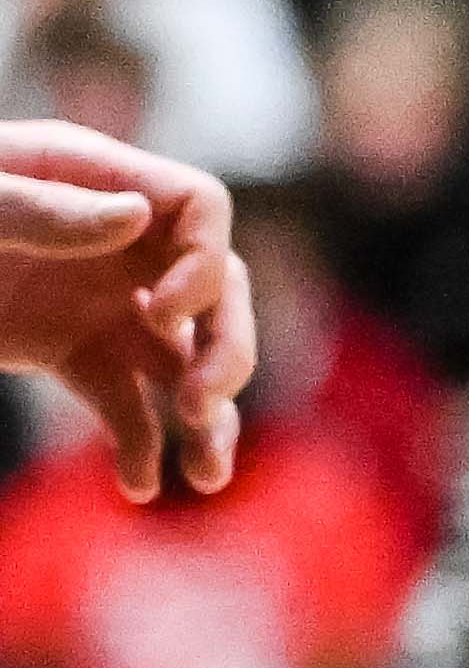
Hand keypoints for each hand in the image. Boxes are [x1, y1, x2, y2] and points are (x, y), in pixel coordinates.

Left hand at [0, 128, 252, 503]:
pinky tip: (136, 486)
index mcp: (95, 181)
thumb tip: (137, 217)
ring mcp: (96, 300)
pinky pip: (123, 401)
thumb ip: (45, 209)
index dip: (200, 264)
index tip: (159, 313)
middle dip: (224, 352)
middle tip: (200, 405)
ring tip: (205, 474)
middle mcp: (115, 242)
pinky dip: (139, 445)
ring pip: (185, 358)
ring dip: (208, 417)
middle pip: (215, 293)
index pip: (200, 210)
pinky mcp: (69, 351)